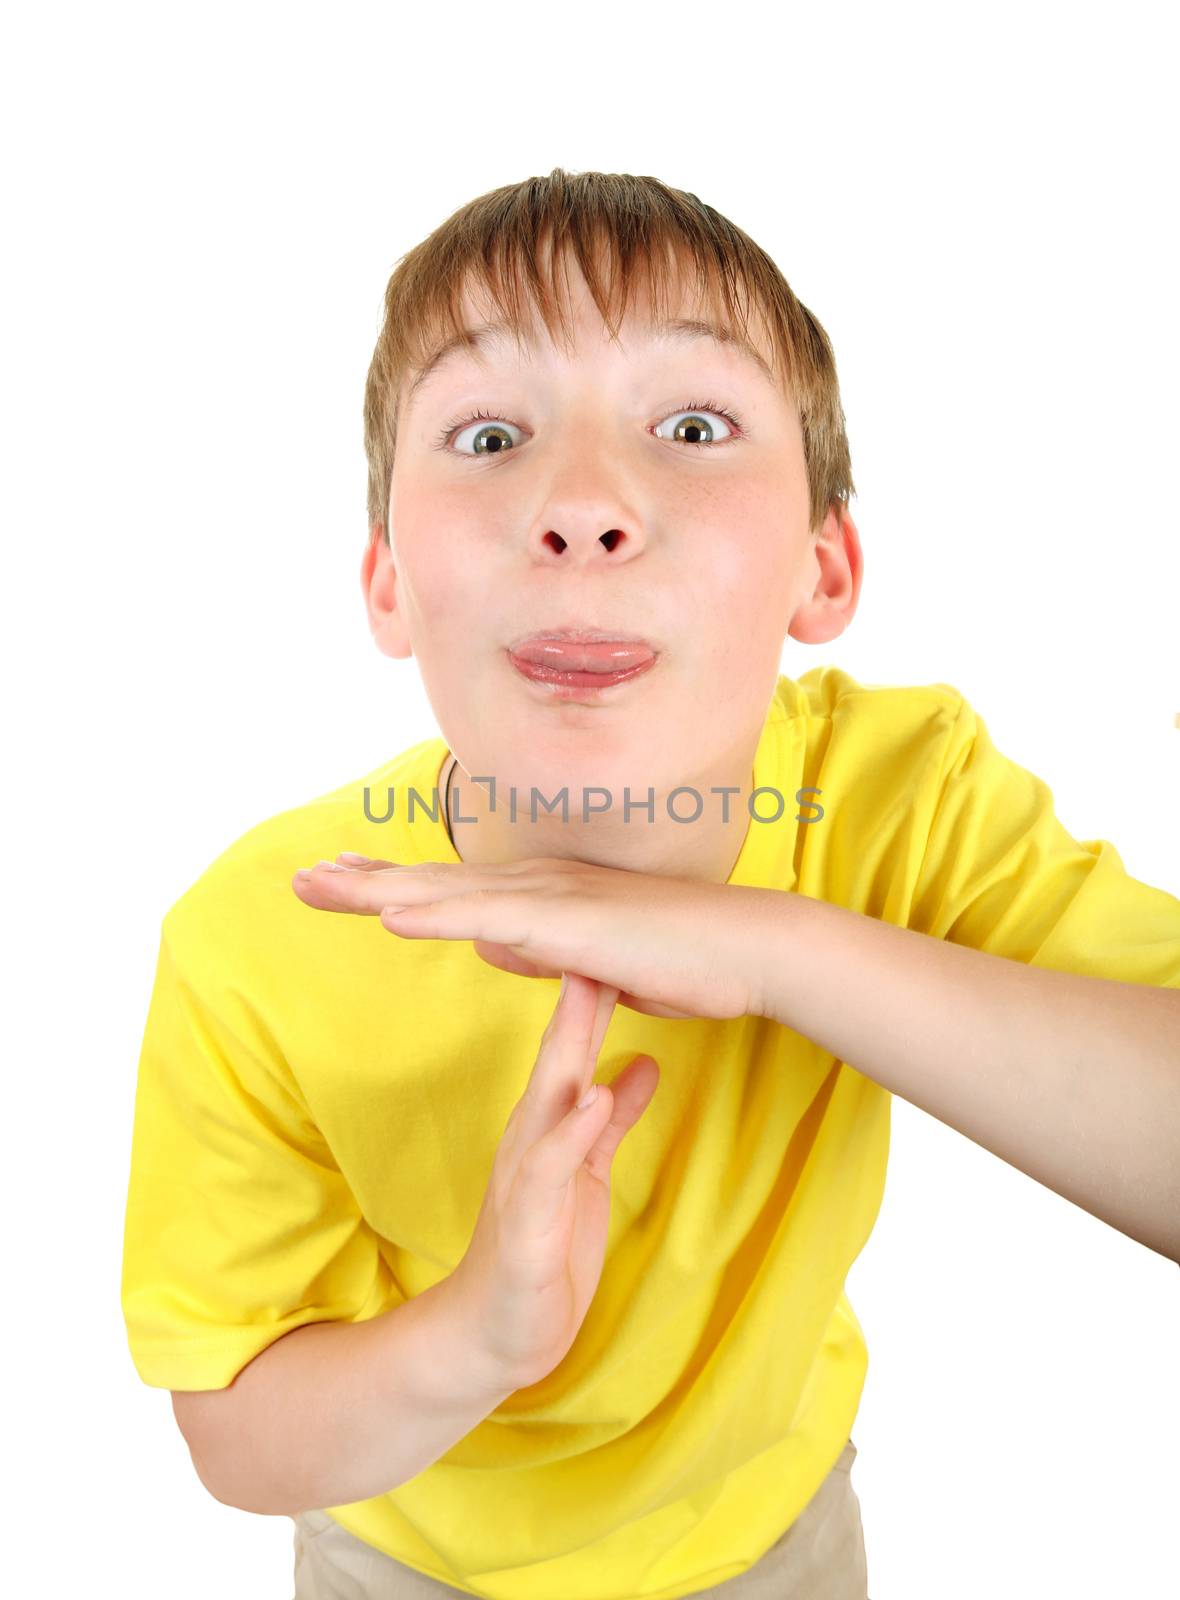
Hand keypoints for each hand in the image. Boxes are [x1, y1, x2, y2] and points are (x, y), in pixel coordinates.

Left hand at [292, 854, 772, 1020]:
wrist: (746, 949)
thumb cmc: (680, 958)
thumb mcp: (592, 963)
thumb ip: (540, 952)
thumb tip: (494, 948)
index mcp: (542, 897)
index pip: (452, 890)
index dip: (393, 885)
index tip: (343, 880)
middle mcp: (537, 886)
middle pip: (433, 883)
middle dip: (363, 880)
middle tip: (302, 877)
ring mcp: (551, 899)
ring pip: (446, 893)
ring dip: (377, 889)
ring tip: (319, 885)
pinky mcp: (569, 924)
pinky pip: (488, 919)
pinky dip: (434, 914)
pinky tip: (388, 916)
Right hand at [445, 970, 658, 1393]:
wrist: (492, 1337)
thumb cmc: (544, 1250)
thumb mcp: (589, 1174)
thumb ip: (612, 1120)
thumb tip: (645, 1064)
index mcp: (547, 1125)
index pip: (571, 1045)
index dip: (595, 989)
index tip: (624, 934)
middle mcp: (531, 1139)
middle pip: (557, 1054)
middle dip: (579, 995)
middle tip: (599, 931)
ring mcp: (525, 1180)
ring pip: (548, 1100)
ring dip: (570, 1048)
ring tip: (595, 996)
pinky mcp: (528, 1226)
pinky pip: (549, 1171)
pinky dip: (571, 1133)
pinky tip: (594, 1102)